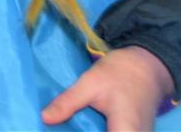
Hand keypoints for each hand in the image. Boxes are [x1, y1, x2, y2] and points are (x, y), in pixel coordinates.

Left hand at [42, 46, 174, 130]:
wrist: (146, 66)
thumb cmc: (120, 73)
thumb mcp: (90, 84)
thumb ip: (68, 103)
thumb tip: (44, 118)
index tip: (62, 129)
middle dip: (81, 131)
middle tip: (61, 125)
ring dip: (89, 130)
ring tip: (68, 124)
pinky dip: (98, 129)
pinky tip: (81, 124)